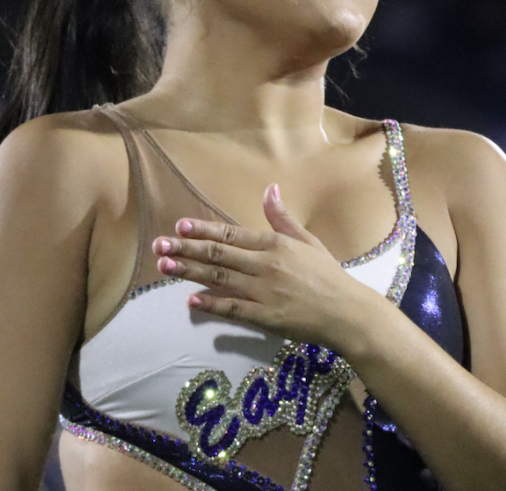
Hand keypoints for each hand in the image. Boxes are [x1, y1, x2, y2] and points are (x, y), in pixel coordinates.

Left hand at [152, 183, 375, 348]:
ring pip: (219, 278)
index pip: (232, 233)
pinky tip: (191, 300)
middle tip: (159, 244)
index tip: (180, 225)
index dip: (204, 229)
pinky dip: (210, 304)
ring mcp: (263, 292)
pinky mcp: (264, 317)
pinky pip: (232, 309)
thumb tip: (269, 189)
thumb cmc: (328, 275)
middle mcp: (266, 265)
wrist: (346, 312)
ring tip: (165, 266)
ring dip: (189, 272)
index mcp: (276, 244)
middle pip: (218, 254)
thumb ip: (283, 218)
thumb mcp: (308, 241)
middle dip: (186, 248)